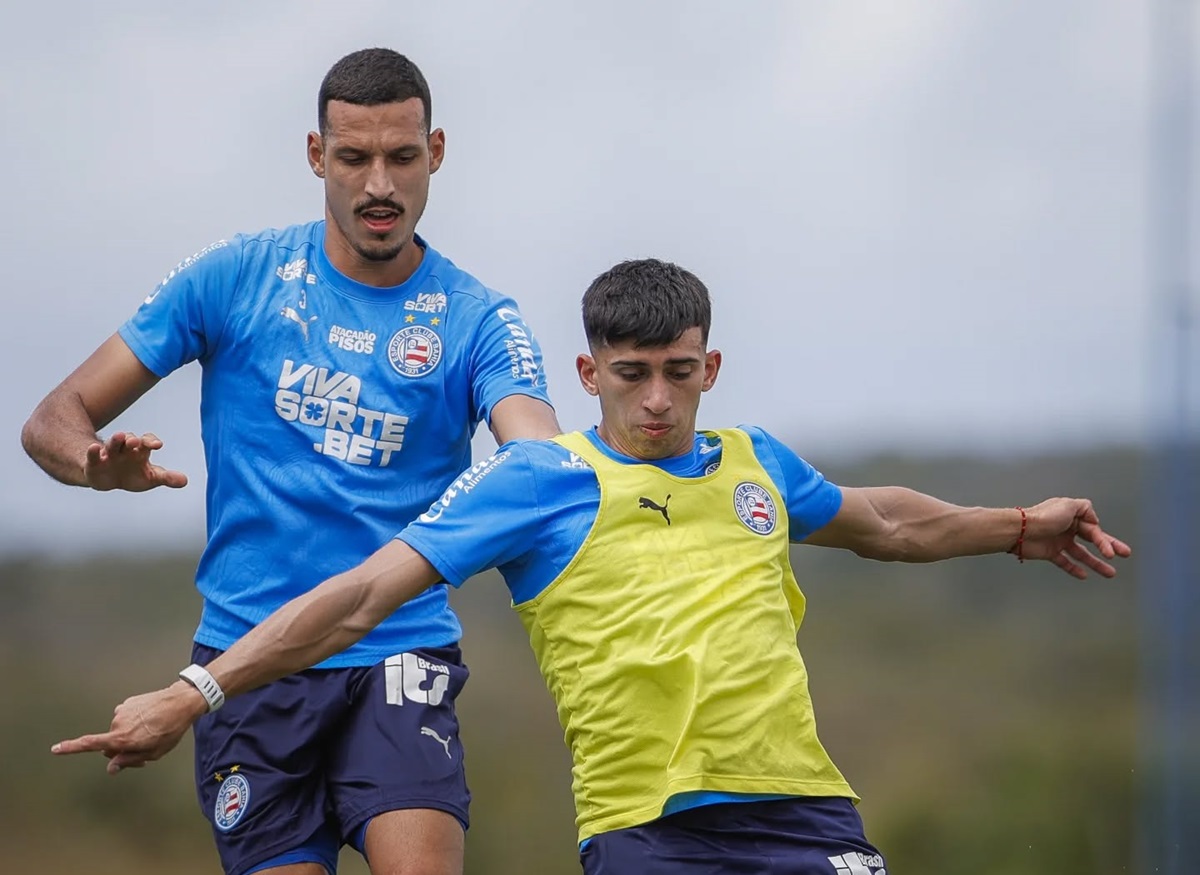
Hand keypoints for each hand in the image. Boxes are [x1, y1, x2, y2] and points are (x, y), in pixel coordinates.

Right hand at [51, 682, 206, 773]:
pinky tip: (151, 721)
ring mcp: (122, 711)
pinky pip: (125, 718)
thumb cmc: (170, 730)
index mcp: (122, 738)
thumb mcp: (153, 753)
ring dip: (129, 735)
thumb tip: (111, 767)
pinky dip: (134, 723)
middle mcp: (118, 723)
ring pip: (118, 730)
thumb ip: (129, 760)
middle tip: (143, 753)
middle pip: (109, 744)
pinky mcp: (128, 703)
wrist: (182, 702)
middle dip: (121, 750)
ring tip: (151, 734)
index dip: (71, 748)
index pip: (91, 744)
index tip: (55, 748)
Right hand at [84, 432, 187, 491]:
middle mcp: (125, 449)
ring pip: (112, 444)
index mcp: (140, 451)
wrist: (108, 480)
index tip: (157, 445)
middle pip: (129, 440)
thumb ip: (167, 478)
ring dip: (116, 440)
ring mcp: (109, 455)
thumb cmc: (132, 475)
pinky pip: (93, 456)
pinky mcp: (94, 463)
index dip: (151, 441)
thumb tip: (184, 481)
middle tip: (136, 440)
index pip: (146, 441)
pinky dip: (93, 452)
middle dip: (132, 439)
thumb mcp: (151, 477)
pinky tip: (94, 448)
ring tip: (119, 437)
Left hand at [1017, 498, 1131, 578]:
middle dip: (1108, 548)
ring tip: (1111, 573)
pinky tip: (1084, 575)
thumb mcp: (1068, 505)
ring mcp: (1059, 540)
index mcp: (1072, 515)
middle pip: (1091, 539)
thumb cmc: (1044, 517)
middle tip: (1124, 555)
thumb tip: (1094, 518)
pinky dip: (1074, 568)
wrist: (1021, 530)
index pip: (1094, 528)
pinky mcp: (1050, 552)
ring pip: (1082, 553)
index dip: (1104, 541)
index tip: (1111, 551)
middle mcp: (1067, 527)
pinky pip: (1065, 562)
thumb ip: (1084, 508)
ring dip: (1096, 563)